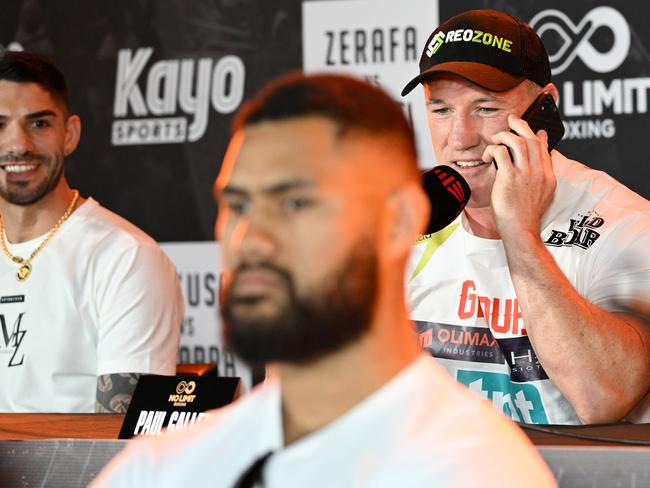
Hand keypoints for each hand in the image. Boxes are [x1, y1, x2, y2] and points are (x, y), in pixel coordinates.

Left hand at [482, 114, 556, 240]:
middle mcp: (539, 171)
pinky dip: (492, 149)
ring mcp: (525, 173)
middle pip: (532, 139)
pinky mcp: (509, 177)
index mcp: (548, 176)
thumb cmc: (526, 218)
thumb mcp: (542, 197)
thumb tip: (538, 171)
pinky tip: (487, 157)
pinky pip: (500, 152)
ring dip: (504, 135)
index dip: (539, 137)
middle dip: (521, 125)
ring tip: (496, 139)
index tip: (535, 131)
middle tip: (511, 120)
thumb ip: (540, 181)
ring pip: (516, 141)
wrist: (521, 230)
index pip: (545, 149)